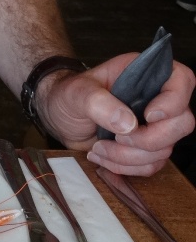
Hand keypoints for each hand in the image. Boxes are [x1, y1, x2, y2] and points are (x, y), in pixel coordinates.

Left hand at [41, 53, 195, 175]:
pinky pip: (151, 165)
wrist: (58, 117)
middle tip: (117, 138)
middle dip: (149, 139)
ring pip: (165, 150)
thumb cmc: (68, 96)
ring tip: (98, 148)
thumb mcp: (76, 93)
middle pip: (182, 123)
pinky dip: (126, 167)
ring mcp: (153, 125)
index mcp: (145, 74)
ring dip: (129, 157)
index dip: (173, 102)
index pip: (182, 81)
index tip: (148, 115)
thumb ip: (98, 103)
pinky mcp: (144, 148)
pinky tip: (102, 157)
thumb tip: (128, 124)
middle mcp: (156, 99)